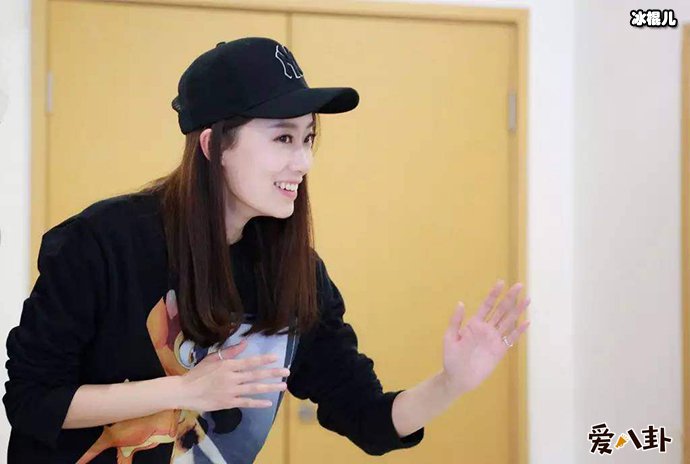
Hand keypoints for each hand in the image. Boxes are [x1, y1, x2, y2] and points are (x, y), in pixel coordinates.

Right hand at [177, 339, 289, 411]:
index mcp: (228, 365)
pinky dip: (258, 403)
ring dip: (270, 387)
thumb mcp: (213, 358)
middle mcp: (232, 378)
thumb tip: (245, 343)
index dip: (264, 360)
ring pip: (254, 389)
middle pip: (256, 375)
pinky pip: (246, 402)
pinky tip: (268, 403)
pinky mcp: (228, 403)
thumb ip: (230, 352)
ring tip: (283, 386)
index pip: (250, 362)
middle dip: (273, 373)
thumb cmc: (198, 373)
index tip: (276, 358)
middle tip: (287, 372)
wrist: (185, 391)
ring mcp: (231, 391)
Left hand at [441, 281, 530, 396]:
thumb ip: (456, 321)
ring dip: (518, 311)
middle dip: (510, 298)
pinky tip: (526, 322)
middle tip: (519, 285)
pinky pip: (511, 339)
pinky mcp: (500, 350)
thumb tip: (461, 303)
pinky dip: (519, 331)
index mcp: (474, 324)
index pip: (486, 305)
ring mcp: (494, 339)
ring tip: (527, 299)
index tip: (501, 283)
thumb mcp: (449, 338)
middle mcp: (486, 329)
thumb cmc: (451, 358)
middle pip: (501, 310)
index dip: (493, 294)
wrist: (458, 378)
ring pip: (508, 321)